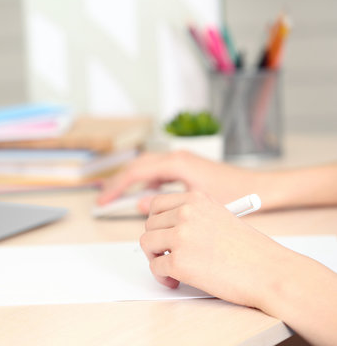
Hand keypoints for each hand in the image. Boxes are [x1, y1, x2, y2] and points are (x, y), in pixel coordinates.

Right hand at [97, 151, 258, 213]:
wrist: (260, 187)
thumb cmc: (234, 193)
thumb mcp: (195, 203)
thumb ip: (165, 206)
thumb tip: (141, 205)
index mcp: (176, 163)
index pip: (136, 172)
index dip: (116, 187)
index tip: (104, 201)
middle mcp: (176, 157)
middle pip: (136, 166)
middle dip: (118, 183)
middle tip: (103, 200)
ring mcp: (181, 160)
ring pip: (145, 168)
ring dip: (130, 181)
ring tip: (117, 198)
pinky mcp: (186, 167)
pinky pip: (157, 172)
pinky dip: (145, 183)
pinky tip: (144, 196)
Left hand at [139, 191, 290, 308]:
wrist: (270, 272)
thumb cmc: (251, 250)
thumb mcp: (220, 217)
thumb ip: (193, 216)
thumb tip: (166, 226)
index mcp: (196, 199)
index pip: (157, 204)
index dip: (156, 221)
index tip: (161, 233)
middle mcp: (186, 213)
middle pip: (149, 224)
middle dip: (156, 241)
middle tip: (167, 254)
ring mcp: (181, 237)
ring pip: (147, 244)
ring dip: (155, 258)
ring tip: (170, 268)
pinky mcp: (179, 262)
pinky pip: (155, 268)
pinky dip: (162, 277)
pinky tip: (176, 281)